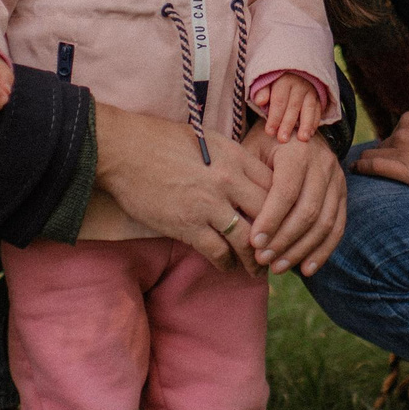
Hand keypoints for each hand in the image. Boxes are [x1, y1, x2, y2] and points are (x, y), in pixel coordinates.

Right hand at [93, 103, 268, 268]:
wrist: (122, 150)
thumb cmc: (160, 141)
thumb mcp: (206, 140)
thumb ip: (231, 160)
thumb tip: (250, 180)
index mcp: (234, 156)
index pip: (275, 186)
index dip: (285, 208)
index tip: (286, 222)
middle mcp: (228, 180)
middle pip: (269, 214)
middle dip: (278, 237)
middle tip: (279, 252)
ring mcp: (208, 204)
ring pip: (248, 240)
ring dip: (255, 259)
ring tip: (258, 269)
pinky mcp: (187, 225)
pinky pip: (218, 252)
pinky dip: (226, 263)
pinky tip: (227, 267)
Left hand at [246, 131, 347, 275]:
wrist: (296, 124)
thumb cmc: (264, 142)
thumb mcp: (251, 150)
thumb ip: (248, 180)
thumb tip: (238, 220)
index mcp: (297, 151)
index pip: (286, 191)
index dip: (271, 219)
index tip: (253, 243)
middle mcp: (323, 163)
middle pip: (308, 211)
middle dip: (284, 240)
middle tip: (261, 260)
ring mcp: (337, 179)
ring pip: (325, 223)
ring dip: (301, 250)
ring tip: (277, 267)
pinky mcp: (343, 193)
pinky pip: (338, 226)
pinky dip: (323, 251)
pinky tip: (305, 269)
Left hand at [257, 72, 327, 143]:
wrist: (295, 70)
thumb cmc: (276, 80)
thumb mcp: (266, 81)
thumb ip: (262, 91)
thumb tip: (260, 101)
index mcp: (284, 81)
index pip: (279, 101)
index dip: (274, 117)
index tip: (269, 132)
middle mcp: (299, 85)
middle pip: (293, 106)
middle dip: (288, 124)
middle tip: (283, 139)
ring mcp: (310, 91)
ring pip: (309, 109)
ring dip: (306, 125)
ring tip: (303, 139)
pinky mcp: (318, 96)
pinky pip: (318, 110)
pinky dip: (315, 122)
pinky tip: (311, 134)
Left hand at [352, 111, 408, 200]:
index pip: (390, 136)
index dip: (388, 151)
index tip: (384, 161)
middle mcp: (405, 128)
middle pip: (381, 148)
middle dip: (379, 160)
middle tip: (374, 174)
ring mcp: (404, 147)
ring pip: (372, 157)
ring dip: (367, 167)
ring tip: (363, 177)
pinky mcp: (406, 169)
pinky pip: (373, 167)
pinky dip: (362, 170)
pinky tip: (357, 173)